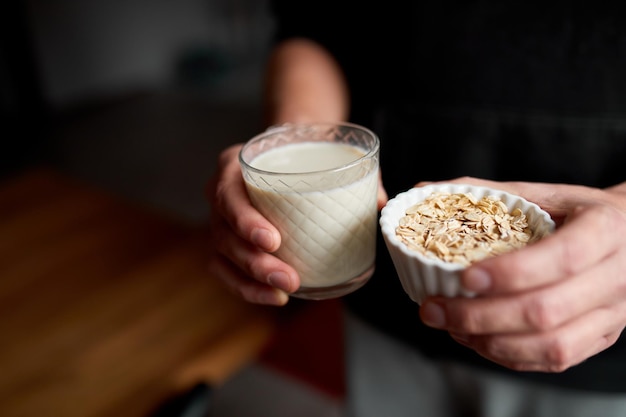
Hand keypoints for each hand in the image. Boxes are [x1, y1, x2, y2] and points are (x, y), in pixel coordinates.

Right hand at [206, 143, 388, 305]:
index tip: (274, 240)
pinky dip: (248, 288)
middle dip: (255, 262)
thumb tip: (380, 203)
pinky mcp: (227, 243)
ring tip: (285, 290)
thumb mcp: (325, 155)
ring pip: (222, 256)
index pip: (229, 194)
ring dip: (252, 280)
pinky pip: (226, 271)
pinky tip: (276, 296)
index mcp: (235, 165)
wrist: (288, 155)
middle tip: (289, 278)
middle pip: (225, 232)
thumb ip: (353, 173)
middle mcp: (222, 193)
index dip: (246, 220)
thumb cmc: (304, 157)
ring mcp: (221, 220)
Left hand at [417, 177, 625, 371]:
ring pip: (552, 345)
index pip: (562, 257)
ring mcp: (611, 314)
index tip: (464, 276)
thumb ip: (486, 193)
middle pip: (548, 310)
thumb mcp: (544, 192)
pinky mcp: (600, 337)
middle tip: (434, 309)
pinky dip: (508, 356)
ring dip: (491, 342)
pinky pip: (554, 359)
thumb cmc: (579, 212)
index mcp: (605, 230)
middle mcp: (615, 277)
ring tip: (450, 327)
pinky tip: (477, 340)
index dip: (511, 273)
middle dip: (481, 316)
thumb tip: (423, 190)